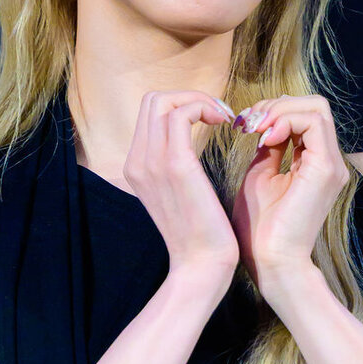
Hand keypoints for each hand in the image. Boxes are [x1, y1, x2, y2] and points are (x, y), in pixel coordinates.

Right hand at [124, 91, 238, 277]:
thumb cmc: (202, 232)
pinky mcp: (175, 165)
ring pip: (164, 100)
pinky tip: (226, 123)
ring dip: (199, 100)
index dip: (183, 105)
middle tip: (219, 115)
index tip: (213, 120)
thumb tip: (189, 144)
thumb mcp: (181, 194)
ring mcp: (151, 162)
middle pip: (152, 100)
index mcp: (137, 166)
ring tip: (224, 117)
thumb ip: (177, 166)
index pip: (150, 113)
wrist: (202, 266)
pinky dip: (205, 107)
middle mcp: (137, 161)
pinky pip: (181, 114)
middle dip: (189, 97)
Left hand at [231, 94, 349, 288]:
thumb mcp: (260, 175)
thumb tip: (265, 124)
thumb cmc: (260, 228)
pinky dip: (286, 120)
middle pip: (314, 105)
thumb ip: (269, 148)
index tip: (244, 123)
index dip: (273, 110)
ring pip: (316, 108)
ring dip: (280, 110)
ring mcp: (331, 165)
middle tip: (248, 121)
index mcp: (314, 163)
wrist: (269, 261)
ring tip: (254, 127)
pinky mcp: (325, 169)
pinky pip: (313, 123)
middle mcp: (329, 161)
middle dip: (277, 104)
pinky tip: (265, 136)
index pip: (304, 116)